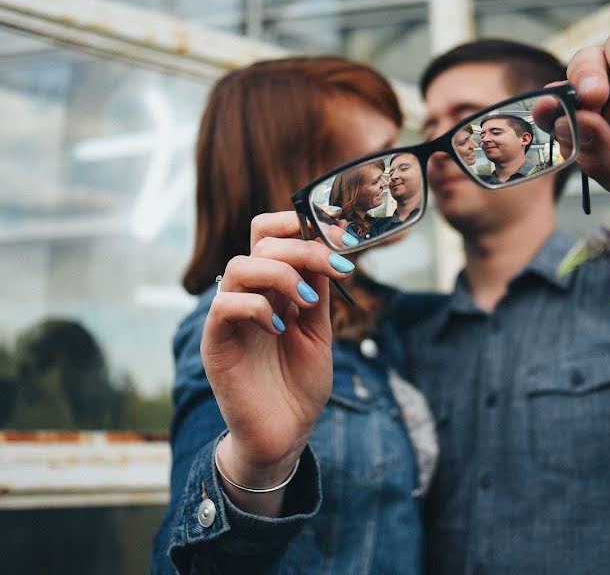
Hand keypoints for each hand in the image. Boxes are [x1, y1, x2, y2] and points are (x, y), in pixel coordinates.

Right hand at [203, 212, 354, 492]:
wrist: (285, 433)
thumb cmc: (300, 383)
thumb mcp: (319, 331)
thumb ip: (318, 291)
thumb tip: (327, 250)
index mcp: (273, 287)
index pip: (272, 234)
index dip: (302, 226)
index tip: (344, 239)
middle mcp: (249, 294)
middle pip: (260, 241)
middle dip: (303, 247)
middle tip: (336, 267)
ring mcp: (230, 317)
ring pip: (240, 265)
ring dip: (282, 275)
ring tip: (308, 302)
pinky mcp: (216, 343)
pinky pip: (224, 305)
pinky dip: (256, 308)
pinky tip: (279, 329)